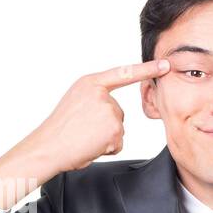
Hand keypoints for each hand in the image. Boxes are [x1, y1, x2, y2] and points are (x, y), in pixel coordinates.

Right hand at [25, 59, 171, 173]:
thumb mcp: (75, 102)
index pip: (123, 73)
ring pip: (119, 128)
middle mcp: (101, 93)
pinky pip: (118, 142)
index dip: (146, 69)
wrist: (47, 148)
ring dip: (105, 138)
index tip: (165, 64)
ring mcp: (108, 110)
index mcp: (90, 83)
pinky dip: (107, 149)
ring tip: (84, 138)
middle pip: (118, 112)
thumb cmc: (59, 129)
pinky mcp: (114, 128)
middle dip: (105, 126)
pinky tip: (91, 146)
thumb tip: (113, 110)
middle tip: (83, 130)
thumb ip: (96, 99)